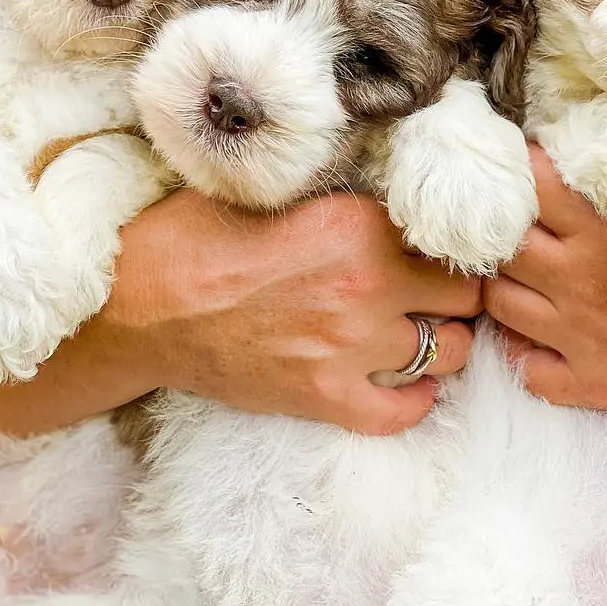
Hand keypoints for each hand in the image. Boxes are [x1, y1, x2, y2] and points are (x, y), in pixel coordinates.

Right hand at [101, 188, 480, 434]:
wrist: (142, 302)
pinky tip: (410, 382)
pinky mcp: (324, 396)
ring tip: (427, 332)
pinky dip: (417, 400)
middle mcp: (368, 286)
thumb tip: (400, 199)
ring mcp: (350, 347)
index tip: (443, 251)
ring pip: (448, 353)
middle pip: (464, 297)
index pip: (449, 240)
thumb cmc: (201, 235)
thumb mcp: (285, 192)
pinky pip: (403, 412)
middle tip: (441, 293)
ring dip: (445, 343)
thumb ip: (351, 204)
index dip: (452, 246)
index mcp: (361, 225)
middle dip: (458, 294)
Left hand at [484, 147, 606, 447]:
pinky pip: (529, 371)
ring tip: (529, 266)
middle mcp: (579, 284)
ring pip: (501, 305)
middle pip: (501, 244)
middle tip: (521, 213)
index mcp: (603, 231)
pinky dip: (526, 350)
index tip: (535, 158)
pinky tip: (545, 331)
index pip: (528, 182)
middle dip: (504, 222)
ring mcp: (582, 339)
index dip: (524, 165)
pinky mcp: (596, 383)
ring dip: (508, 280)